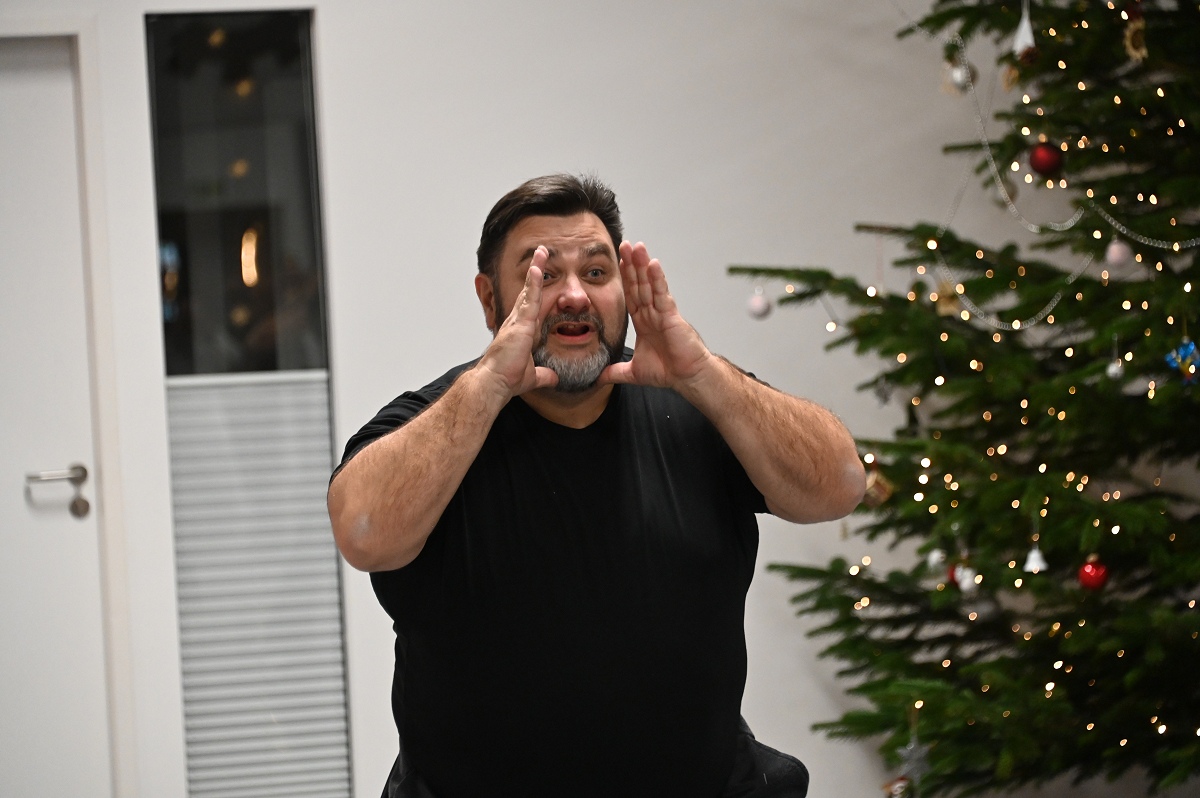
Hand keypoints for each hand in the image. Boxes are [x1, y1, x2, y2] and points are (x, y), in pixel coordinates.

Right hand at [476, 246, 558, 395]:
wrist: (494, 383)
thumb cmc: (506, 379)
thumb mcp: (531, 376)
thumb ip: (542, 375)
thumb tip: (554, 379)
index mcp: (520, 330)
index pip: (531, 305)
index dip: (535, 289)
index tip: (541, 276)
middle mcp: (516, 321)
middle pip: (529, 291)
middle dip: (535, 271)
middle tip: (541, 253)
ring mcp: (517, 320)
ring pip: (529, 289)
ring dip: (536, 269)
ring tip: (542, 251)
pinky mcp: (520, 324)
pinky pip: (530, 298)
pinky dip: (534, 282)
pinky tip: (538, 268)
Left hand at [599, 241, 710, 389]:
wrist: (687, 378)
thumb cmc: (668, 371)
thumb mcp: (633, 372)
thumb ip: (615, 372)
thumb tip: (598, 378)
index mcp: (643, 321)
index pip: (630, 295)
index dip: (623, 279)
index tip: (616, 262)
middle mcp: (652, 313)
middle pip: (639, 284)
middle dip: (631, 265)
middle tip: (624, 244)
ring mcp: (662, 312)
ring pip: (650, 285)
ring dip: (643, 265)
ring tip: (637, 246)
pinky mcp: (671, 316)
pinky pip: (662, 295)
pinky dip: (657, 279)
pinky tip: (653, 264)